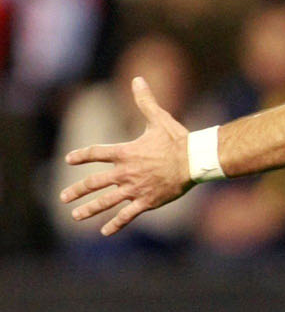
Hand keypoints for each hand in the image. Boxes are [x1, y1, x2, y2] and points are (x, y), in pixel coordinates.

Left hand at [59, 77, 193, 235]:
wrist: (195, 160)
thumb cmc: (178, 139)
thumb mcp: (159, 119)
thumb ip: (145, 101)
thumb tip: (137, 79)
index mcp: (126, 152)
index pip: (96, 153)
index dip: (81, 156)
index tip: (69, 159)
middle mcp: (126, 172)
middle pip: (95, 183)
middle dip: (77, 190)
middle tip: (63, 197)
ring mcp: (135, 189)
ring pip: (106, 201)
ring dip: (89, 209)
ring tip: (75, 216)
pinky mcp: (147, 201)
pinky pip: (127, 215)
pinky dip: (115, 224)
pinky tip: (104, 232)